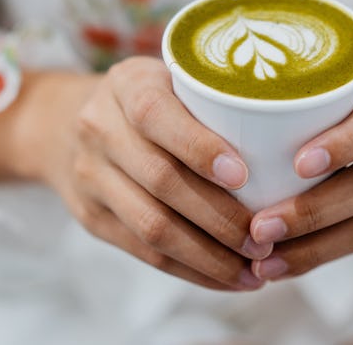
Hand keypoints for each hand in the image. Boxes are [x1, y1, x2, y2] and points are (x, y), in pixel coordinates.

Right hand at [0, 57, 270, 290]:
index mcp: (126, 85)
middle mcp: (100, 129)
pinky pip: (144, 251)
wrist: (62, 123)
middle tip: (265, 237)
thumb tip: (290, 121)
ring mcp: (91, 176)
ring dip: (208, 255)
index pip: (157, 116)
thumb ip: (214, 93)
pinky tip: (227, 277)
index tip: (243, 174)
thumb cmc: (145, 97)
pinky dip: (190, 270)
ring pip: (152, 225)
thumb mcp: (168, 75)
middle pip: (160, 180)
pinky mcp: (92, 217)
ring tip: (254, 267)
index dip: (199, 147)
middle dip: (218, 217)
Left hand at [246, 24, 352, 280]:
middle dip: (314, 214)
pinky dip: (330, 252)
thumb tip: (216, 105)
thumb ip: (297, 87)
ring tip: (266, 263)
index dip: (344, 144)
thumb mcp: (335, 68)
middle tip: (259, 230)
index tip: (297, 164)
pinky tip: (289, 262)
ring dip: (317, 247)